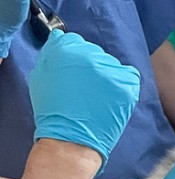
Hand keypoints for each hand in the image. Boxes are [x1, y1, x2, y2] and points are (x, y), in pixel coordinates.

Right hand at [28, 30, 139, 165]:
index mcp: (65, 48)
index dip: (75, 60)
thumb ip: (52, 54)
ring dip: (106, 78)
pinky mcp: (126, 84)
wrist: (71, 138)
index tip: (75, 73)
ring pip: (111, 65)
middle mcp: (89, 54)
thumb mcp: (41, 76)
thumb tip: (61, 40)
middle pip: (95, 53)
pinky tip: (111, 99)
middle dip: (91, 69)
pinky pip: (128, 77)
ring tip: (97, 98)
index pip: (76, 42)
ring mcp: (109, 69)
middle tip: (86, 90)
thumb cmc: (53, 111)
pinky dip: (122, 86)